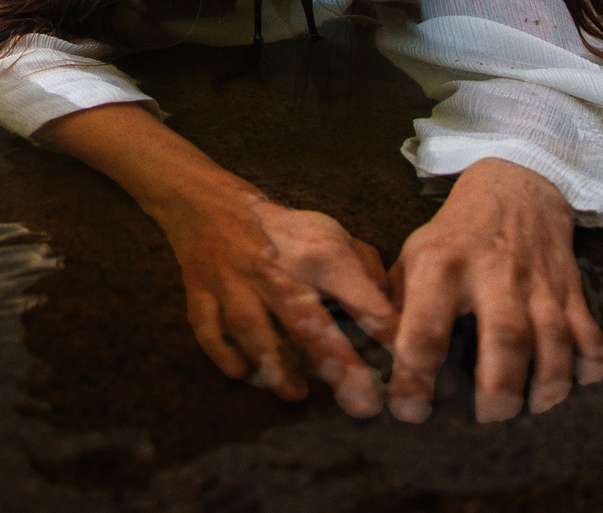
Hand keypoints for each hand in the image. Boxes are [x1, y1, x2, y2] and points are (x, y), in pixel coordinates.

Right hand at [41, 102, 395, 415]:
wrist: (207, 202)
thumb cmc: (277, 228)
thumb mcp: (329, 233)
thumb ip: (363, 269)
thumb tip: (388, 312)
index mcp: (311, 252)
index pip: (355, 294)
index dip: (381, 328)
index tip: (402, 359)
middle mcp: (272, 267)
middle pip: (304, 317)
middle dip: (334, 359)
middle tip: (359, 399)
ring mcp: (231, 280)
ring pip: (250, 327)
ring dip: (274, 363)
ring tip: (297, 393)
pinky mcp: (200, 292)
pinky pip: (208, 328)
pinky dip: (224, 354)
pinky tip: (243, 373)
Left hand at [386, 157, 602, 423]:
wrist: (514, 187)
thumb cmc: (453, 235)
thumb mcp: (413, 254)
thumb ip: (399, 305)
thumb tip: (378, 362)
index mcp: (441, 265)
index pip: (424, 330)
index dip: (414, 379)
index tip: (410, 411)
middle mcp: (492, 272)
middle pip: (504, 338)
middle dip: (499, 390)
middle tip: (489, 417)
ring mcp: (537, 281)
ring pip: (553, 340)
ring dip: (547, 385)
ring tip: (530, 407)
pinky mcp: (571, 288)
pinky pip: (590, 335)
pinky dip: (588, 366)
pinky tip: (572, 382)